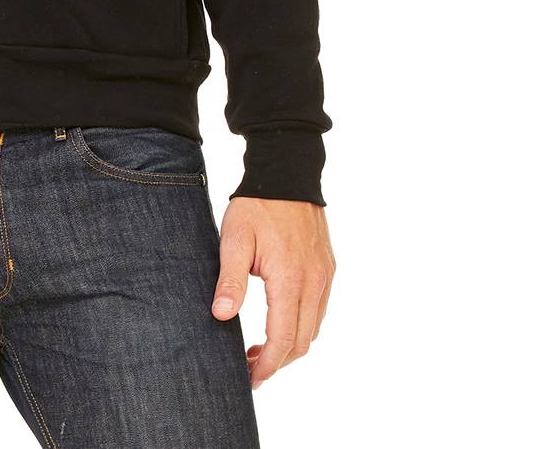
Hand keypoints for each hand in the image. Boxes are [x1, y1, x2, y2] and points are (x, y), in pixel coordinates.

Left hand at [210, 196, 335, 388]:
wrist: (286, 172)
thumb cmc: (256, 206)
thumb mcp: (234, 239)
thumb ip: (230, 280)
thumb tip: (222, 316)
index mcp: (290, 280)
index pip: (283, 340)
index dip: (267, 365)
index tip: (249, 377)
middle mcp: (314, 283)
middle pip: (302, 342)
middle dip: (278, 362)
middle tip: (251, 366)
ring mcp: (324, 276)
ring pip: (313, 329)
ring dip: (290, 345)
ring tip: (261, 347)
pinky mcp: (327, 268)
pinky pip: (319, 309)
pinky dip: (301, 325)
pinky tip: (279, 319)